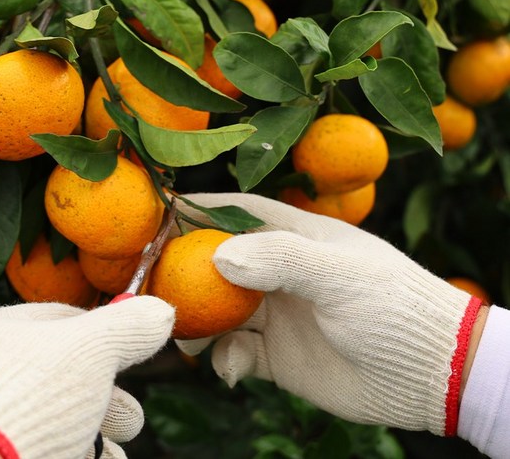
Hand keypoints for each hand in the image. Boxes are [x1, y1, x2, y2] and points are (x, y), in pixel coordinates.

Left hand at [0, 296, 173, 458]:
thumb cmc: (27, 400)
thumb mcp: (89, 349)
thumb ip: (127, 327)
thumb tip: (162, 311)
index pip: (59, 320)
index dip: (104, 334)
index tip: (134, 354)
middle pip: (57, 379)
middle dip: (105, 399)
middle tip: (130, 420)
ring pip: (49, 423)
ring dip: (92, 437)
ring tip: (113, 455)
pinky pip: (34, 450)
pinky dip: (70, 456)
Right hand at [178, 192, 483, 436]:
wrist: (429, 373)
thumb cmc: (391, 306)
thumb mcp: (339, 275)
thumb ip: (281, 259)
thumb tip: (218, 256)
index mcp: (294, 236)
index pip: (236, 211)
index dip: (197, 209)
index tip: (157, 215)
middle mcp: (278, 271)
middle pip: (216, 262)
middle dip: (184, 271)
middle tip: (152, 284)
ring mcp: (275, 313)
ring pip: (218, 309)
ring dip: (197, 320)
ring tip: (184, 335)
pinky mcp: (275, 355)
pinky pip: (234, 352)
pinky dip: (223, 359)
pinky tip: (230, 370)